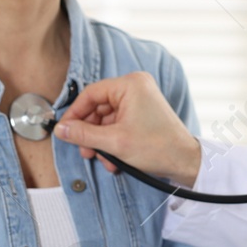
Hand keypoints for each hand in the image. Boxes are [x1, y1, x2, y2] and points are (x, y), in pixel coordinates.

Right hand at [53, 72, 201, 185]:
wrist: (186, 162)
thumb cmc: (158, 148)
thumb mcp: (114, 142)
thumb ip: (83, 134)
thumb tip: (61, 129)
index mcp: (130, 84)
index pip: (91, 94)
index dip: (75, 114)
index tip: (65, 130)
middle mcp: (136, 87)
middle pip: (98, 108)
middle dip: (91, 133)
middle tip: (85, 151)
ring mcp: (140, 100)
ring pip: (106, 119)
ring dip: (101, 141)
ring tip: (103, 159)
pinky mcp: (143, 114)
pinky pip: (118, 124)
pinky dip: (112, 142)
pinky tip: (114, 159)